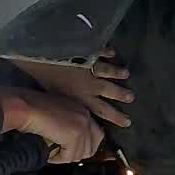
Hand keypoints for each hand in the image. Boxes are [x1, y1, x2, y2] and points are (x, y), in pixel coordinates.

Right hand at [0, 88, 103, 163]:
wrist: (25, 107)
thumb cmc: (32, 109)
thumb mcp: (56, 115)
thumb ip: (67, 126)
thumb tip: (71, 146)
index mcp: (82, 110)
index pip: (96, 135)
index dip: (85, 147)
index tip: (73, 152)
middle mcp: (86, 117)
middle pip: (91, 148)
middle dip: (76, 154)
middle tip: (60, 153)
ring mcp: (82, 126)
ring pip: (80, 155)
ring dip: (64, 156)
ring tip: (51, 150)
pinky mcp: (74, 135)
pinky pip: (69, 156)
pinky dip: (57, 158)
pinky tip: (48, 151)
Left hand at [13, 49, 133, 126]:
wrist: (44, 58)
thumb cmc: (44, 80)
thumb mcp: (54, 98)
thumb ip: (65, 104)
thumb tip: (69, 113)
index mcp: (81, 97)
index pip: (102, 110)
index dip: (115, 117)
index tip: (127, 122)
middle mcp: (89, 84)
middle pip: (109, 91)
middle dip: (121, 94)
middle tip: (131, 98)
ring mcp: (90, 67)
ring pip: (107, 71)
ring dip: (117, 73)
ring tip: (126, 74)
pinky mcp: (87, 52)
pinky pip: (99, 52)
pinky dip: (106, 52)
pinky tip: (112, 52)